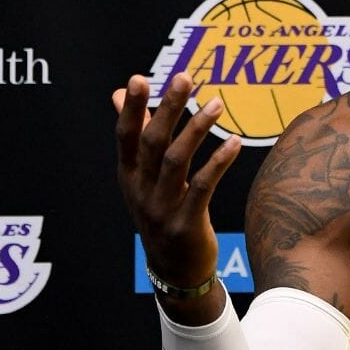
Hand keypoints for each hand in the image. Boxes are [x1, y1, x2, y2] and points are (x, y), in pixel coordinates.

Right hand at [114, 73, 240, 317]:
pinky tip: (233, 141)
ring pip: (176, 162)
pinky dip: (218, 162)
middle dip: (168, 108)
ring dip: (197, 129)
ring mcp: (161, 209)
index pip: (125, 136)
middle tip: (185, 77)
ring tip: (217, 102)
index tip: (138, 78)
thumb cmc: (160, 212)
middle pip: (152, 143)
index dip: (131, 108)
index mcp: (128, 175)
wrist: (174, 272)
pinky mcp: (185, 225)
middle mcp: (140, 190)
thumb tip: (117, 92)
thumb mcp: (140, 177)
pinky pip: (202, 187)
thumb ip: (134, 134)